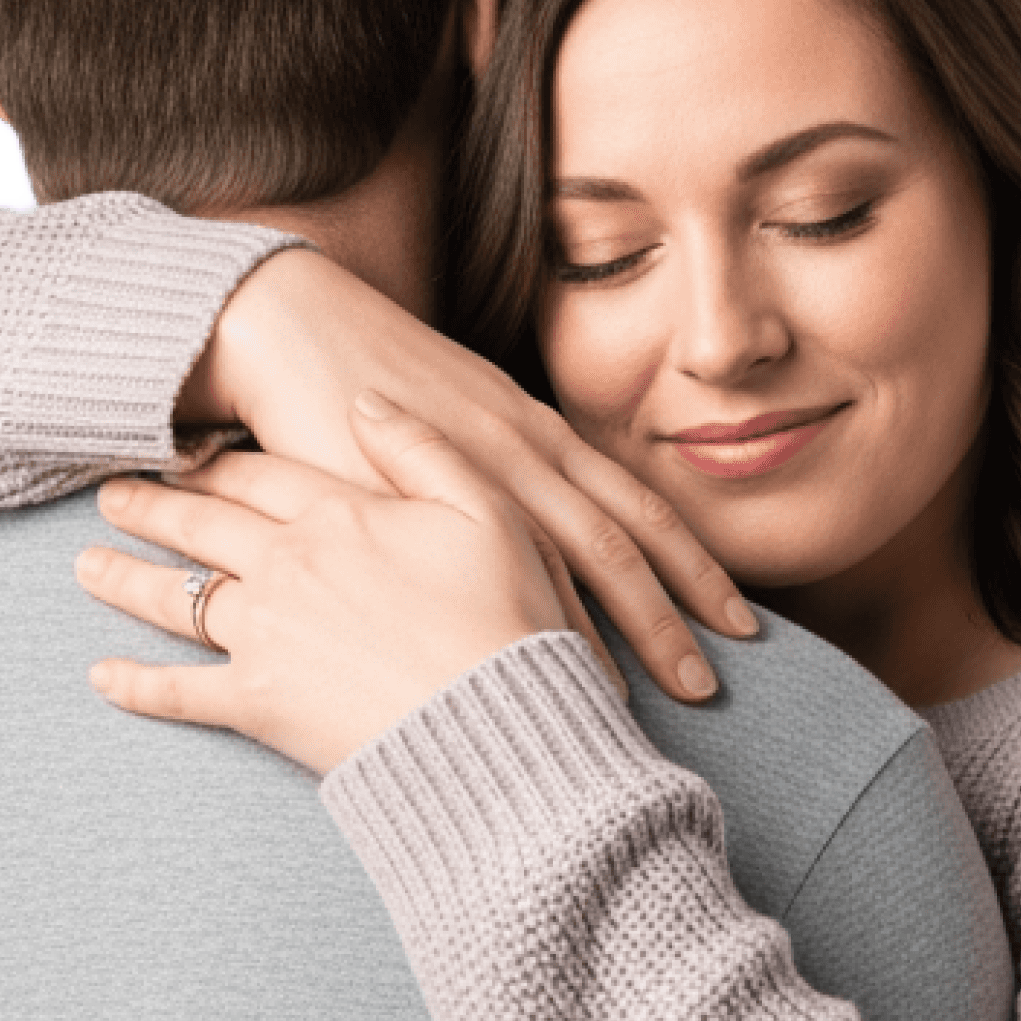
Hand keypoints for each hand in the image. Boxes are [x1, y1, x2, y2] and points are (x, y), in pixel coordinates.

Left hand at [78, 398, 606, 776]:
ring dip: (126, 579)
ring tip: (86, 565)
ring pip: (177, 598)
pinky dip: (137, 686)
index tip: (181, 451)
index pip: (260, 475)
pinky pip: (181, 692)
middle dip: (153, 508)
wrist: (497, 724)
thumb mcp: (488, 510)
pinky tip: (102, 678)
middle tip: (110, 494)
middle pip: (203, 527)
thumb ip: (423, 450)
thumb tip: (366, 400)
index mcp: (339, 514)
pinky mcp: (258, 704)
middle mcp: (287, 565)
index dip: (216, 461)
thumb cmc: (509, 618)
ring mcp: (265, 634)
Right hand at [180, 249, 750, 702]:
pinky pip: (495, 562)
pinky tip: (547, 669)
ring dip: (623, 627)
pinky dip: (534, 619)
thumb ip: (496, 475)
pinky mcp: (421, 487)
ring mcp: (476, 466)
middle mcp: (524, 445)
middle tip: (712, 683)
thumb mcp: (455, 420)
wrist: (287, 326)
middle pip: (624, 539)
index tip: (732, 619)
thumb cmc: (365, 377)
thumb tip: (531, 546)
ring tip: (654, 694)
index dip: (692, 564)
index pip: (637, 505)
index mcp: (539, 429)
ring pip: (575, 555)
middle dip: (675, 613)